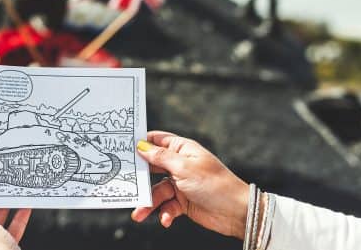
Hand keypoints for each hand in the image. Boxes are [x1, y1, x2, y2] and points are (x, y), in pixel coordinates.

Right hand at [132, 131, 248, 238]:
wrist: (237, 213)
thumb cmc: (215, 184)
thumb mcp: (184, 168)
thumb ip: (160, 157)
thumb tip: (141, 146)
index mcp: (182, 149)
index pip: (157, 140)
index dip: (141, 144)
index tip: (123, 149)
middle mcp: (179, 165)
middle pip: (152, 168)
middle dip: (140, 178)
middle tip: (125, 184)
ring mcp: (181, 184)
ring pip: (157, 191)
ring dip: (149, 202)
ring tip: (140, 214)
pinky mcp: (183, 201)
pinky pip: (167, 206)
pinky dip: (164, 213)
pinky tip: (166, 219)